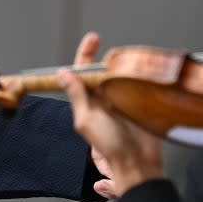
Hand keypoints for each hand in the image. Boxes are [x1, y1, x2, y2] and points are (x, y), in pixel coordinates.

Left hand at [62, 32, 163, 198]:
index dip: (84, 55)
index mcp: (88, 103)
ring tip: (121, 56)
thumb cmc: (111, 146)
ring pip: (118, 75)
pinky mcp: (138, 103)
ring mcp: (121, 100)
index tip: (92, 39)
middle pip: (100, 71)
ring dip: (119, 63)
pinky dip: (136, 74)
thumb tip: (63, 74)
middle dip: (100, 54)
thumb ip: (77, 96)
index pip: (81, 74)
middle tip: (102, 42)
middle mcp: (103, 100)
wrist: (139, 162)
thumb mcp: (87, 120)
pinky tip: (138, 67)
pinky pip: (136, 84)